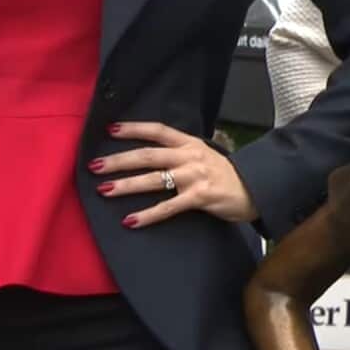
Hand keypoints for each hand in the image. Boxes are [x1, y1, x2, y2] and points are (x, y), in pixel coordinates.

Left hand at [91, 122, 258, 227]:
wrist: (254, 190)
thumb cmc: (227, 176)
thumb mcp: (205, 156)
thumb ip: (181, 154)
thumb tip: (153, 158)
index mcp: (190, 144)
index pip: (158, 131)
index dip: (134, 129)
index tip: (110, 130)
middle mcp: (190, 156)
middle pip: (148, 155)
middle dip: (119, 160)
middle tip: (94, 166)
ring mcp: (195, 176)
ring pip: (154, 179)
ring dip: (126, 185)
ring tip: (104, 190)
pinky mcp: (200, 197)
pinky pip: (169, 206)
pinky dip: (148, 214)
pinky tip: (131, 220)